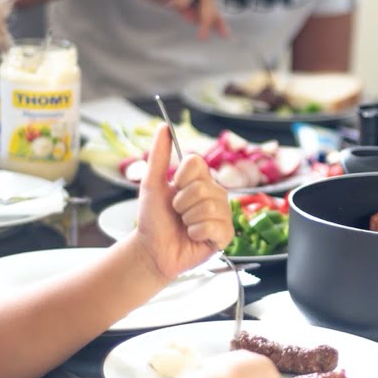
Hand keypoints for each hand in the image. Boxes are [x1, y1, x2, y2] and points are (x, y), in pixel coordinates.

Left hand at [134, 127, 233, 278]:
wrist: (151, 251)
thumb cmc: (153, 220)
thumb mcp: (151, 185)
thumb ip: (159, 156)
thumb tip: (163, 127)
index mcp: (200, 180)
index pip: (197, 162)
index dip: (181, 177)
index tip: (173, 188)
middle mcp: (215, 194)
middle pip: (202, 187)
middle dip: (181, 203)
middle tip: (177, 213)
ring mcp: (222, 214)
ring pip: (209, 207)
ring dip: (188, 219)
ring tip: (184, 225)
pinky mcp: (225, 235)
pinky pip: (214, 226)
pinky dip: (197, 233)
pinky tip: (194, 237)